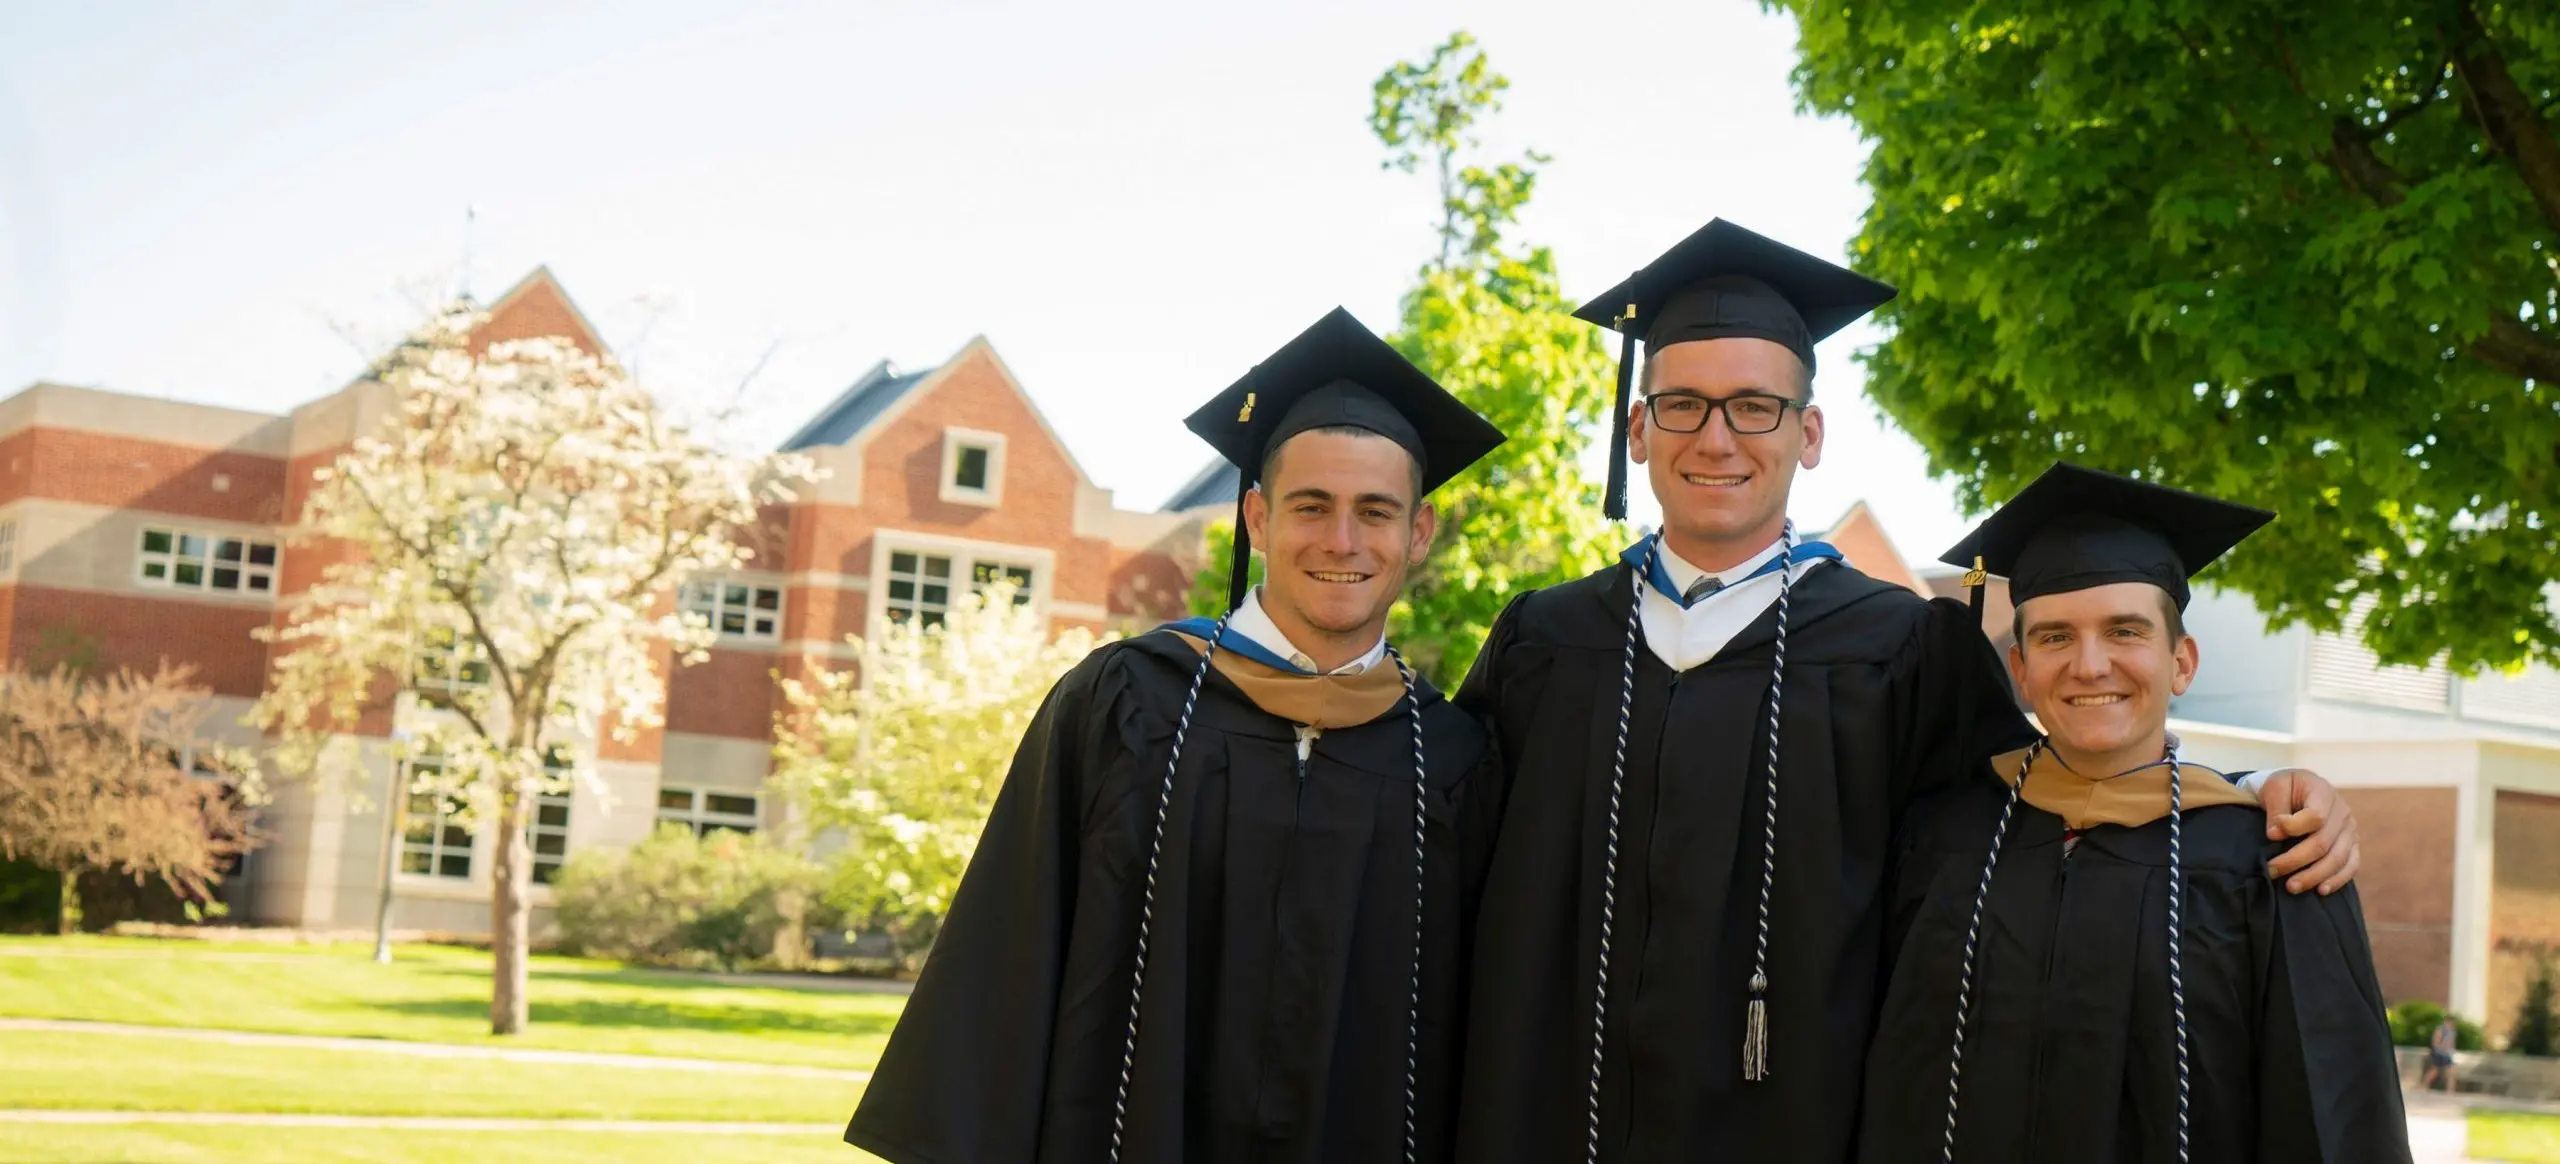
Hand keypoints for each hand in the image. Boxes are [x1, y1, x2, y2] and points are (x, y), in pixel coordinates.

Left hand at [2261, 768, 2358, 895]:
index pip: (2315, 816)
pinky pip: (2351, 865)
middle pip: (2323, 842)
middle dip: (2295, 860)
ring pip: (2337, 858)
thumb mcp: (2275, 787)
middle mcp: (2342, 812)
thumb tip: (2275, 834)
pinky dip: (2337, 880)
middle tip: (2272, 871)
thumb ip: (2276, 807)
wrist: (2299, 789)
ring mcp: (2350, 830)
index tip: (2270, 835)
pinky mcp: (2352, 845)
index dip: (2293, 828)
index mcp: (2323, 792)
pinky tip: (2321, 890)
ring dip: (2313, 876)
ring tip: (2291, 887)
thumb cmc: (2284, 788)